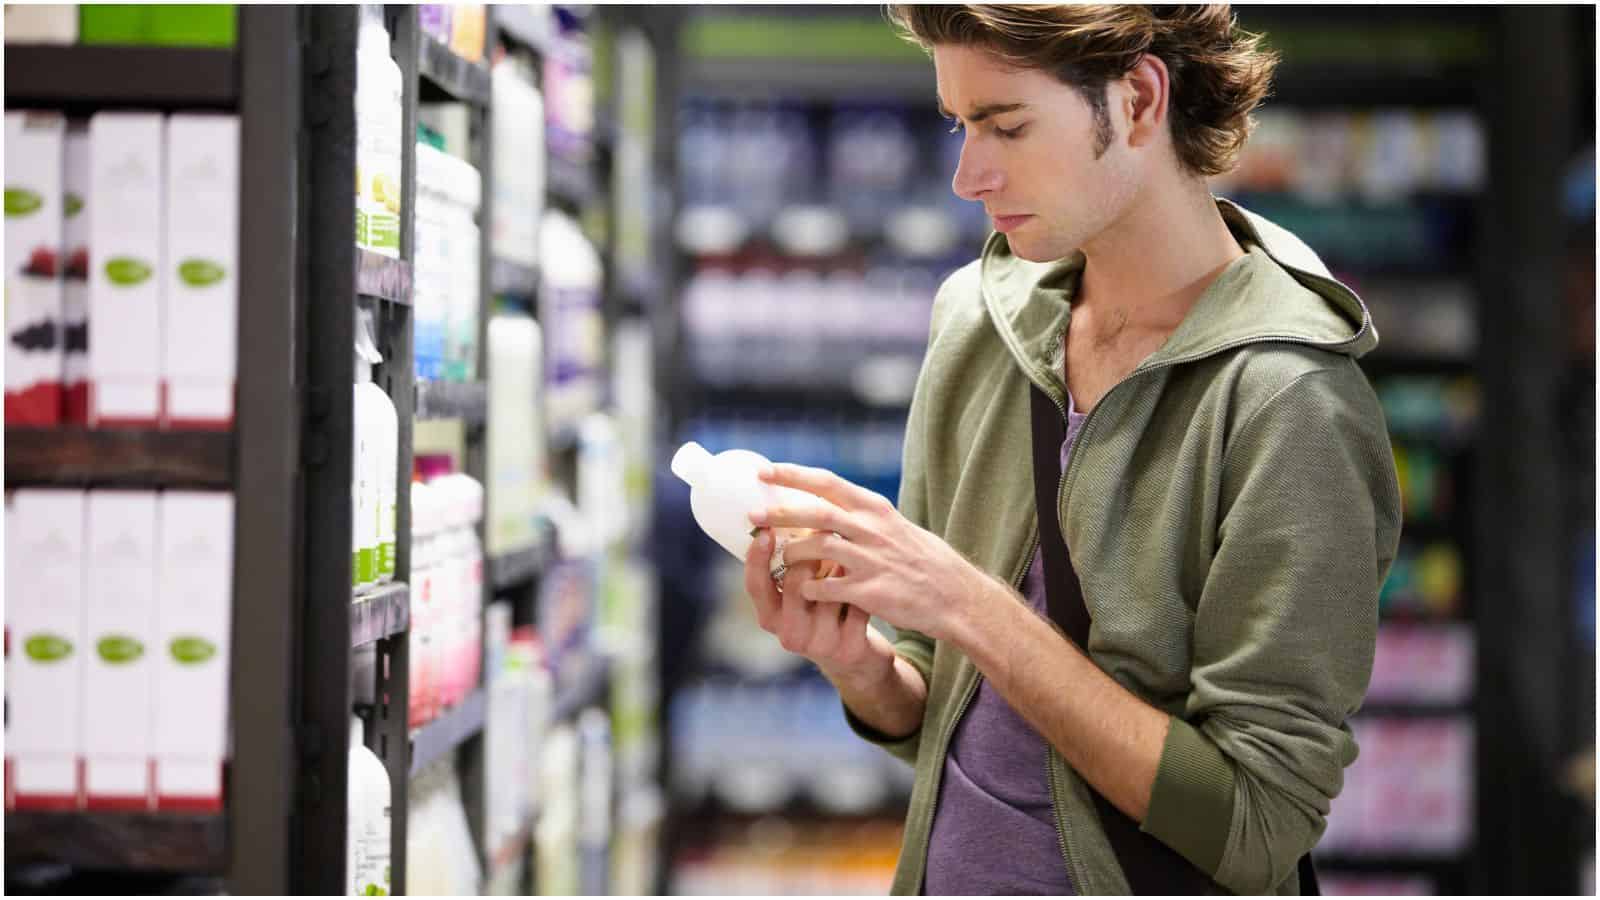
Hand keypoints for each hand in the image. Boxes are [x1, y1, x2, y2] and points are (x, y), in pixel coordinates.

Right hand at [744, 529, 896, 686]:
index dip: (757, 558)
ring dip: (841, 565)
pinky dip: (863, 584)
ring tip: (850, 552)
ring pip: (830, 590)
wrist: (854, 659)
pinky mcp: (848, 648)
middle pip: (795, 582)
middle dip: (811, 553)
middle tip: (825, 530)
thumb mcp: (797, 598)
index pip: (756, 585)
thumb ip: (786, 569)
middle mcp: (790, 634)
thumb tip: (780, 514)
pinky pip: (856, 602)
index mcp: (770, 618)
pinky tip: (869, 576)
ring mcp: (819, 644)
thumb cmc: (821, 613)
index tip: (765, 530)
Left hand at [748, 463, 1000, 642]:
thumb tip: (825, 504)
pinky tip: (802, 590)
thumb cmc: (921, 560)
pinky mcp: (871, 591)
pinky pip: (827, 587)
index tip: (764, 471)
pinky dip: (809, 587)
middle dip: (779, 511)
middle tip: (752, 514)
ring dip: (791, 552)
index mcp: (875, 508)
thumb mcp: (894, 525)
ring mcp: (871, 560)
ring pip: (817, 547)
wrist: (954, 595)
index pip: (827, 482)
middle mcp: (872, 529)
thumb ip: (860, 516)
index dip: (792, 475)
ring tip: (777, 558)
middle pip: (815, 512)